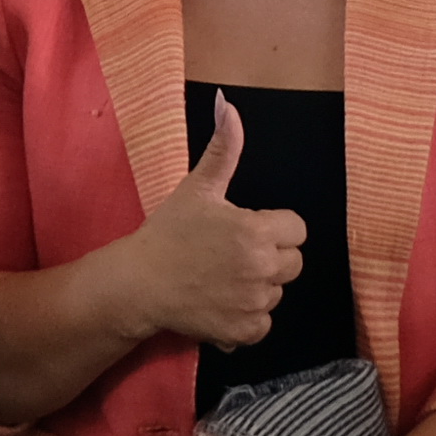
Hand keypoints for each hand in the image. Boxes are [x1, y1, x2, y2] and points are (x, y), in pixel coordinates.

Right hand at [114, 94, 306, 351]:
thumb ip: (223, 148)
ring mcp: (253, 303)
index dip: (273, 227)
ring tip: (224, 277)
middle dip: (270, 257)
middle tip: (233, 254)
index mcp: (257, 231)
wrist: (138, 283)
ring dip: (258, 287)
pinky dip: (247, 318)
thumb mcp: (197, 187)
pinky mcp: (243, 331)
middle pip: (293, 262)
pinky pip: (264, 324)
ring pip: (278, 293)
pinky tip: (223, 302)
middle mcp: (262, 268)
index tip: (245, 229)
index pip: (297, 230)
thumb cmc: (167, 233)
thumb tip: (229, 104)